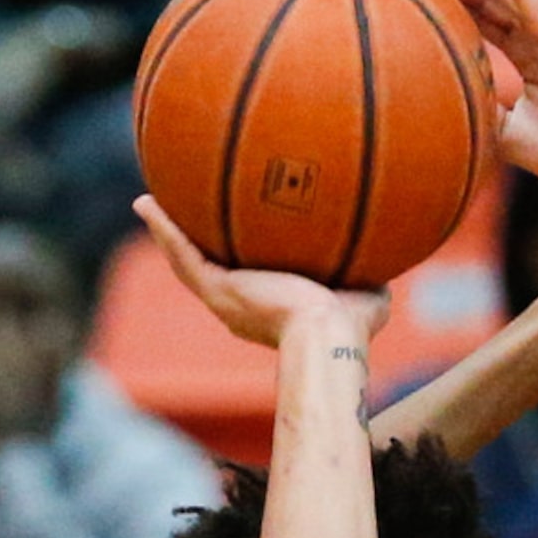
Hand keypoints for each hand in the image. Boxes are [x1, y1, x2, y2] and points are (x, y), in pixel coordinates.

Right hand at [134, 195, 388, 349]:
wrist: (327, 335)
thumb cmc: (351, 327)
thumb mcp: (368, 296)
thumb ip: (370, 278)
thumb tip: (390, 258)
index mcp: (266, 310)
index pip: (242, 281)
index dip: (231, 261)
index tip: (226, 241)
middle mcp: (237, 306)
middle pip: (204, 268)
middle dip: (189, 243)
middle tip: (174, 218)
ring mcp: (223, 299)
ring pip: (185, 259)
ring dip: (165, 231)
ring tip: (147, 203)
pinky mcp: (216, 288)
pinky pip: (183, 252)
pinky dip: (163, 227)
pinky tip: (147, 202)